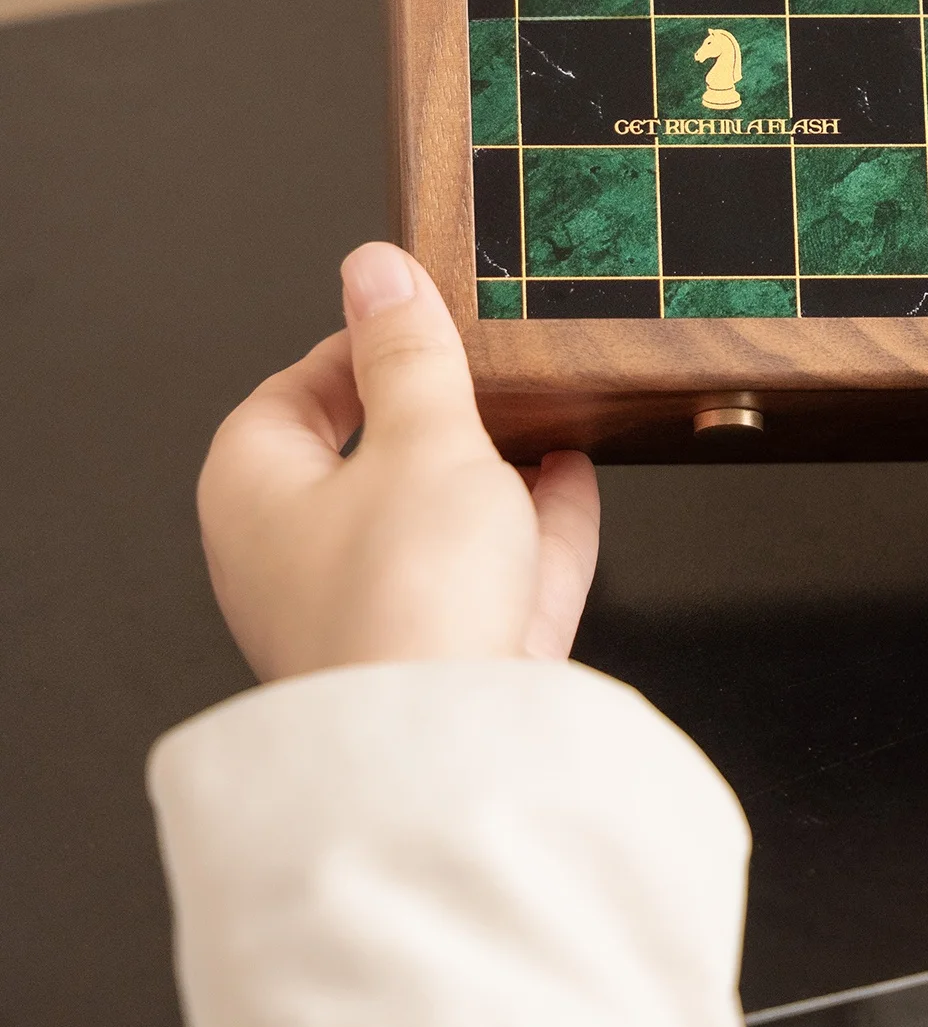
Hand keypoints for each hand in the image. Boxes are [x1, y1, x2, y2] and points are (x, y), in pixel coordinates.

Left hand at [198, 243, 599, 680]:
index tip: (420, 317)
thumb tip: (374, 271)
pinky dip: (526, 525)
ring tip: (543, 411)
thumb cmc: (404, 601)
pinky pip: (482, 573)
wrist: (448, 755)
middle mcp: (295, 558)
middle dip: (439, 410)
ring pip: (432, 517)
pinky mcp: (434, 660)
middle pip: (369, 457)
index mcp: (255, 492)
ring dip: (492, 467)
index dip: (361, 346)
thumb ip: (410, 351)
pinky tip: (573, 478)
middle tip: (487, 362)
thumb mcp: (422, 437)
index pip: (295, 391)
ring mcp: (368, 615)